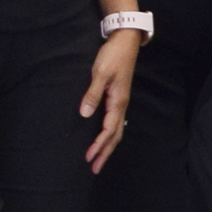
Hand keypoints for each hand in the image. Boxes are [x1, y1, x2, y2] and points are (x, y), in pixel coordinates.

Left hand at [81, 29, 143, 172]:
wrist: (125, 42)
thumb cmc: (113, 56)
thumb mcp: (100, 73)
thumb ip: (93, 94)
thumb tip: (85, 114)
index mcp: (118, 101)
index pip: (108, 130)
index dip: (99, 145)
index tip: (89, 157)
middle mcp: (121, 105)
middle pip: (115, 135)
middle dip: (105, 153)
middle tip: (94, 169)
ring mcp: (120, 102)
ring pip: (116, 130)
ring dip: (108, 146)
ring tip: (99, 159)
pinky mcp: (117, 98)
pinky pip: (114, 123)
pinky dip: (109, 135)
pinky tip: (103, 139)